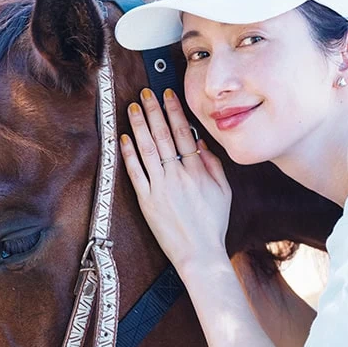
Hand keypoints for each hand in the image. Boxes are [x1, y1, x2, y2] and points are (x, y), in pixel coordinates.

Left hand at [120, 88, 232, 275]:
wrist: (199, 253)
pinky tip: (124, 138)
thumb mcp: (224, 192)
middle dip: (153, 111)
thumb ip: (214, 165)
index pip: (183, 133)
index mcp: (198, 171)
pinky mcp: (146, 201)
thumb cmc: (213, 224)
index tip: (168, 95)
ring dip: (139, 126)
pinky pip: (135, 172)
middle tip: (145, 93)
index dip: (174, 111)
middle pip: (163, 136)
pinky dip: (129, 154)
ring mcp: (160, 188)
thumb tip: (200, 142)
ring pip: (147, 149)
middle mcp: (177, 175)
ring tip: (132, 108)